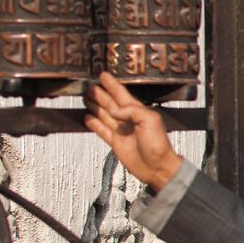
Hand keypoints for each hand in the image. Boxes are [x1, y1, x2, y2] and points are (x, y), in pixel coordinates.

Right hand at [84, 73, 181, 190]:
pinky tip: (87, 117)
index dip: (112, 85)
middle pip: (110, 103)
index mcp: (138, 112)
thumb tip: (115, 111)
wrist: (157, 167)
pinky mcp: (116, 142)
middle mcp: (128, 119)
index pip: (122, 94)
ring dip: (95, 106)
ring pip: (104, 114)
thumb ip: (132, 111)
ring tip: (86, 97)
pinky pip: (102, 130)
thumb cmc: (158, 145)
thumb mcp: (150, 121)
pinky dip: (94, 124)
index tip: (103, 75)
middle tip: (89, 86)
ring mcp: (122, 131)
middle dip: (100, 94)